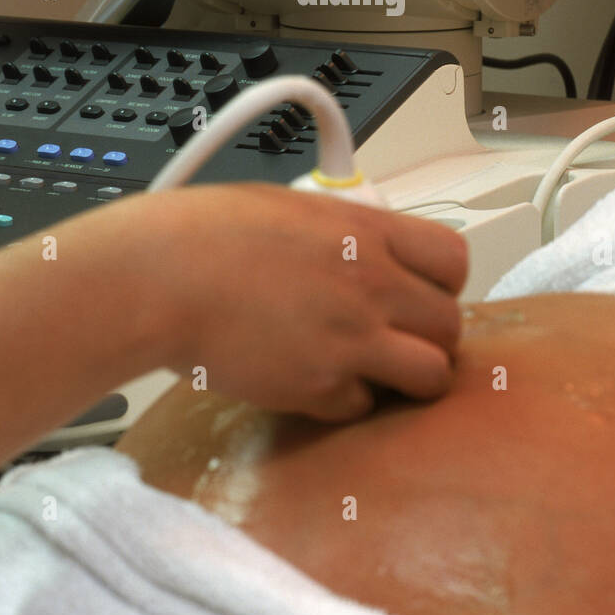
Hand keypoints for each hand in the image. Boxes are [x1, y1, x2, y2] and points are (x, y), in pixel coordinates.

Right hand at [159, 182, 467, 421]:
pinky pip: (363, 407)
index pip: (455, 261)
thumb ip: (343, 231)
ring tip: (373, 370)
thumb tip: (365, 246)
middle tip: (399, 338)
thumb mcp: (293, 208)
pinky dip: (346, 402)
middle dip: (431, 336)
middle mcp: (371, 285)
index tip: (423, 293)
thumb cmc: (207, 232)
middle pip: (451, 325)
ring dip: (408, 378)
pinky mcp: (318, 387)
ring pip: (432, 376)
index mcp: (366, 232)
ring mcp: (350, 340)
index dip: (443, 283)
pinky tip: (315, 381)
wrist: (159, 277)